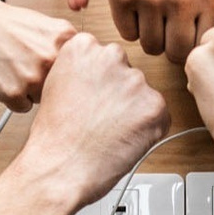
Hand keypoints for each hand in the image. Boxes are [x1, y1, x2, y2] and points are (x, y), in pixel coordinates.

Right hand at [0, 0, 75, 111]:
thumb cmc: (7, 23)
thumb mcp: (48, 26)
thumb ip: (67, 48)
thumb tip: (84, 72)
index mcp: (67, 40)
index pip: (79, 72)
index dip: (65, 73)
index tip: (57, 72)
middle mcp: (52, 58)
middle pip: (62, 88)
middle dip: (48, 82)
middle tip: (28, 67)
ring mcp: (33, 77)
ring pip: (43, 100)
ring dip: (30, 91)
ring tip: (14, 68)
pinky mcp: (13, 93)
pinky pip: (22, 107)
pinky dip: (13, 98)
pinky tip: (4, 77)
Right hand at [12, 33, 171, 208]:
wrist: (60, 168)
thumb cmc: (54, 136)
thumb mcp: (56, 85)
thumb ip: (82, 71)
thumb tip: (102, 76)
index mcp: (83, 46)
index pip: (105, 56)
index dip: (99, 83)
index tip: (91, 97)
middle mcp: (111, 56)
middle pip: (126, 73)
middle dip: (119, 94)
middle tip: (101, 118)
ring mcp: (135, 80)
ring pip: (143, 95)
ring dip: (133, 112)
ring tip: (108, 133)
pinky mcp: (154, 105)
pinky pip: (159, 116)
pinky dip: (147, 131)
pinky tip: (123, 141)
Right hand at [104, 0, 213, 62]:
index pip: (205, 46)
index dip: (197, 44)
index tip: (192, 35)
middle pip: (177, 53)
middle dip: (174, 45)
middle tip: (172, 28)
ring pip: (150, 47)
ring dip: (153, 36)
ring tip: (156, 15)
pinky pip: (127, 33)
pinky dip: (132, 25)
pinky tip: (139, 6)